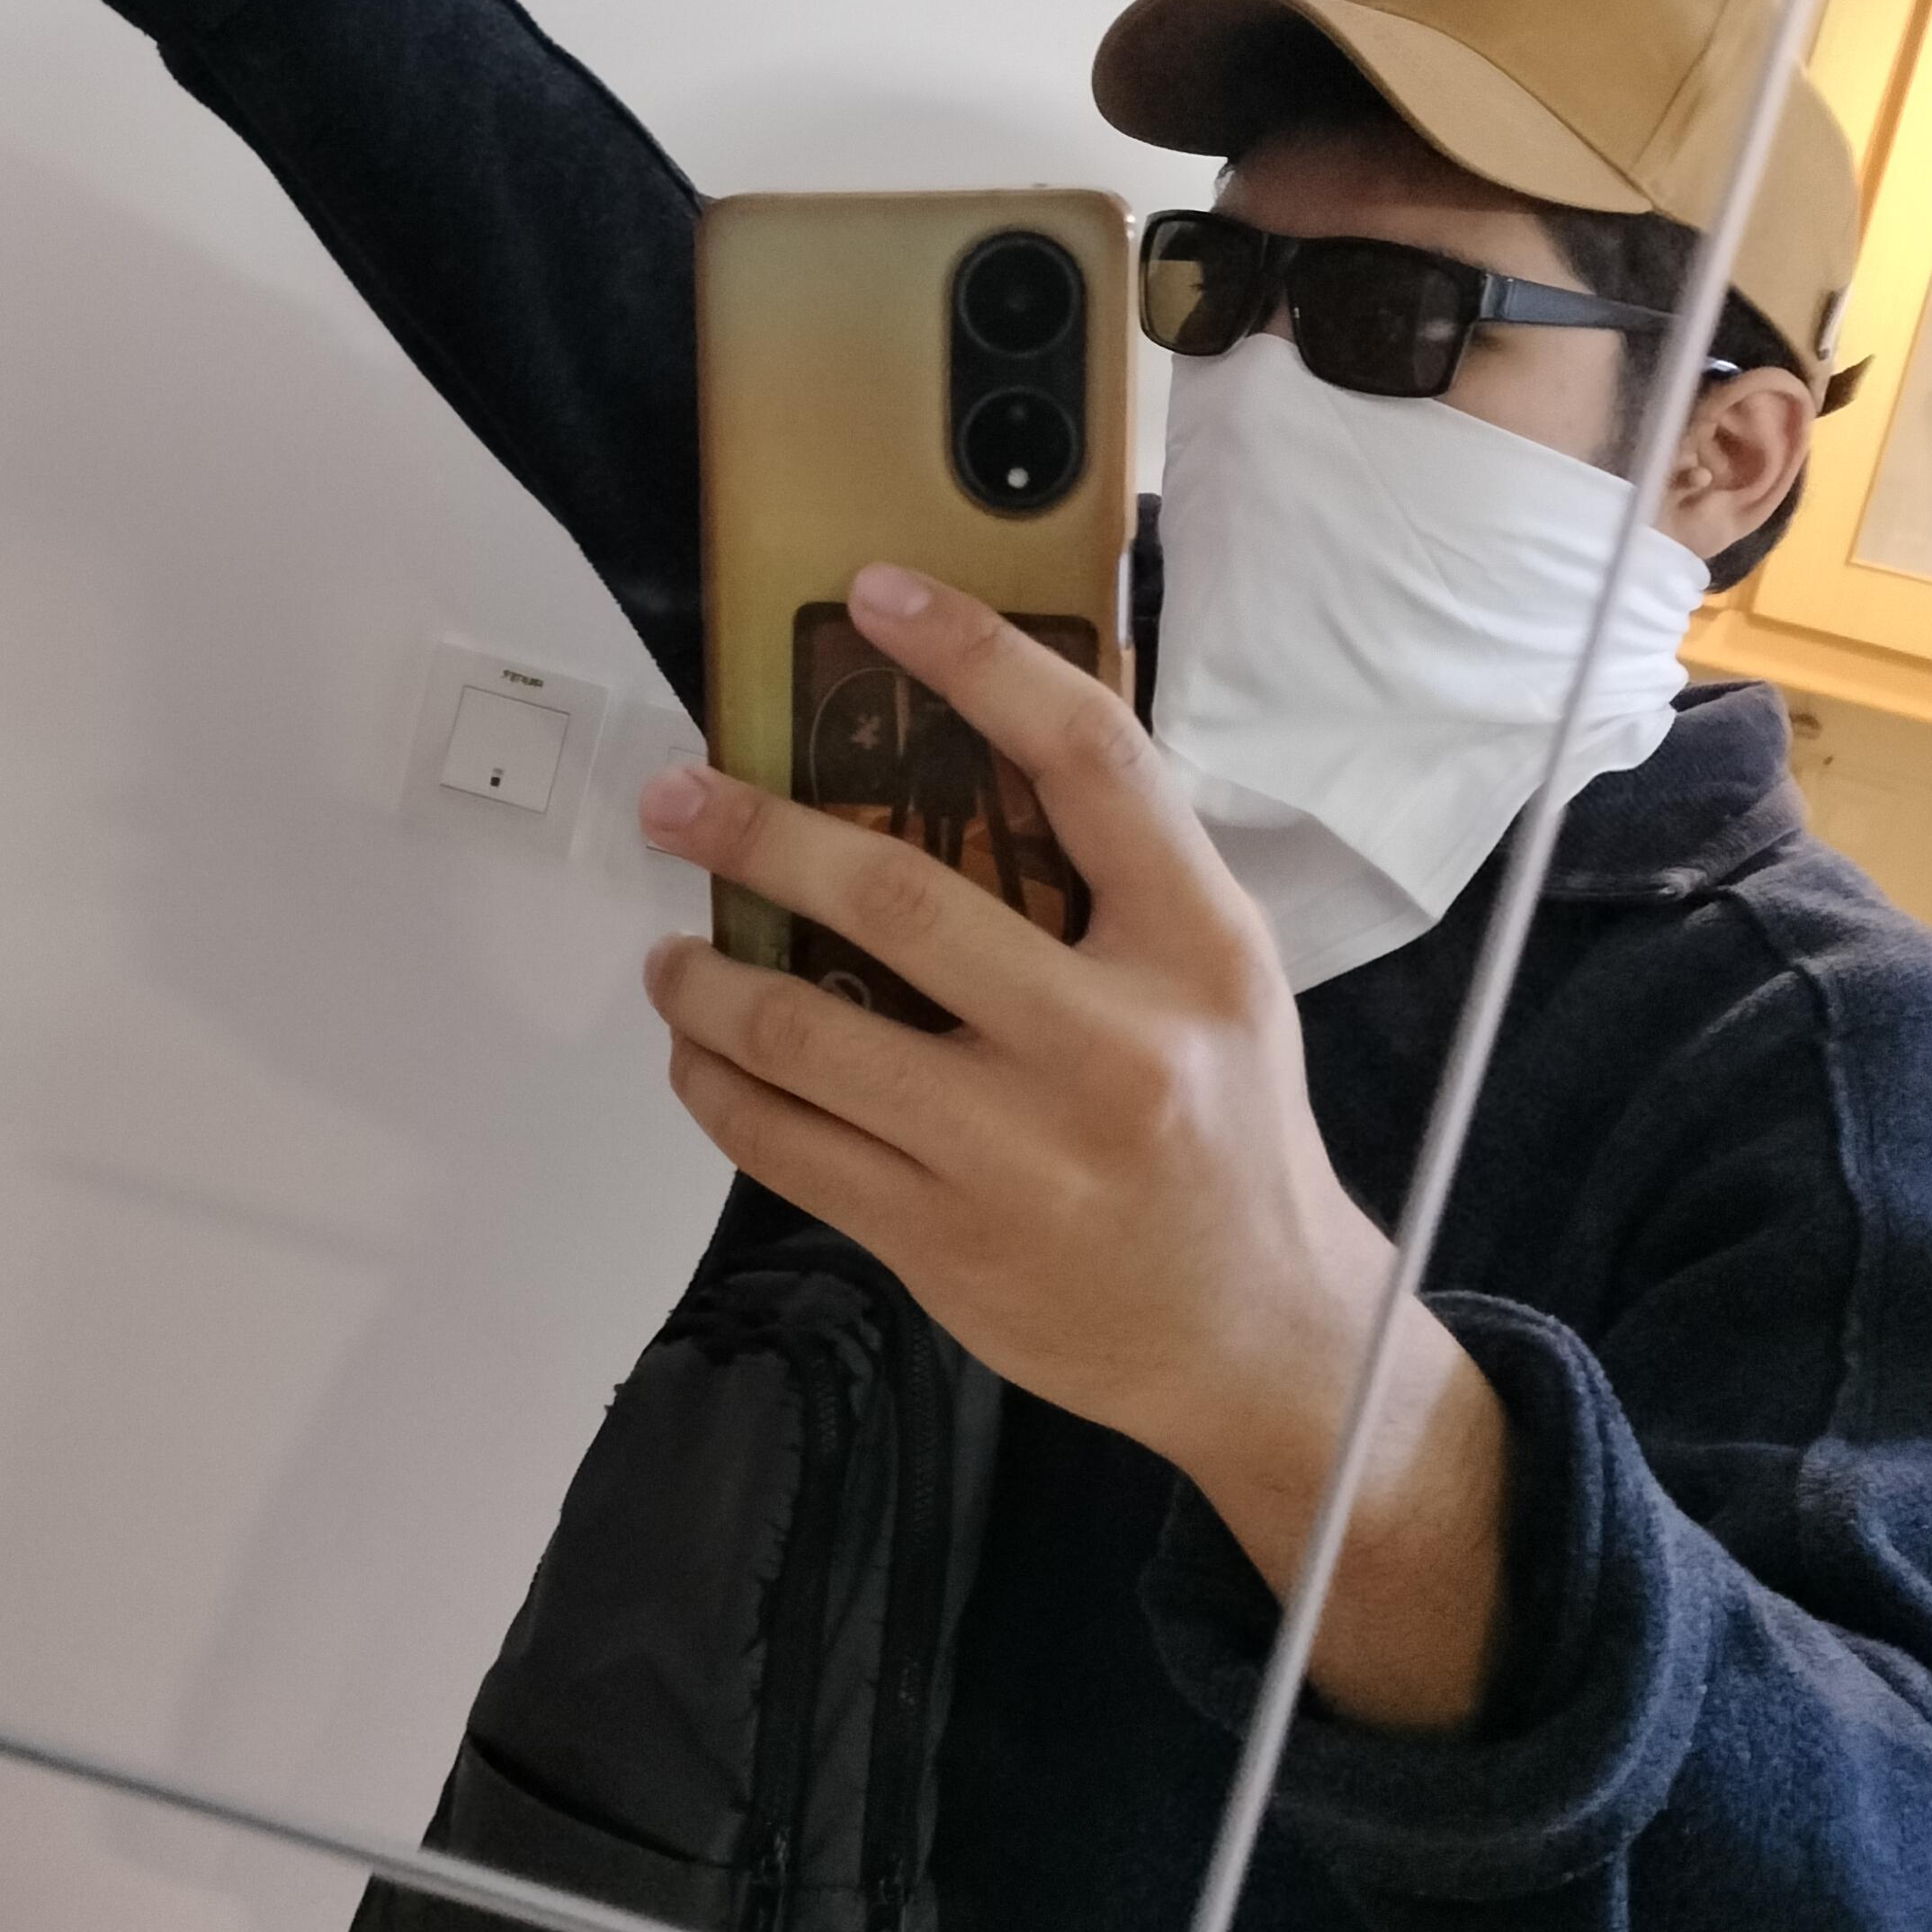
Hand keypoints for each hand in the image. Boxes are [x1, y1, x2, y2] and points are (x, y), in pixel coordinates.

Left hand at [635, 566, 1505, 1727]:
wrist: (1254, 1335)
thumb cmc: (1223, 1126)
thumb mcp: (1214, 975)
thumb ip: (1115, 871)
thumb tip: (969, 730)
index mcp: (1195, 949)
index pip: (1086, 761)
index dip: (976, 658)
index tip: (878, 596)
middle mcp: (1112, 1047)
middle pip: (900, 899)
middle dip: (759, 835)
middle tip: (680, 800)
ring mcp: (1019, 1155)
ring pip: (808, 1036)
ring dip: (709, 980)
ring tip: (676, 952)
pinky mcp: (944, 1242)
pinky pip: (786, 1148)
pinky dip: (718, 1087)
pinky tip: (704, 1054)